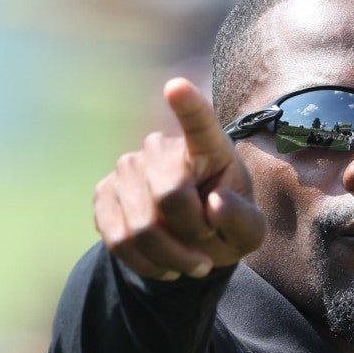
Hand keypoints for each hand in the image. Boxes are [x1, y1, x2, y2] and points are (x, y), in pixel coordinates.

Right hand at [94, 78, 265, 280]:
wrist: (192, 242)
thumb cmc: (226, 225)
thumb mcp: (250, 231)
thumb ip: (243, 220)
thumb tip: (215, 204)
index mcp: (208, 147)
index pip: (199, 123)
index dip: (188, 106)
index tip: (177, 87)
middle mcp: (161, 148)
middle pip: (169, 196)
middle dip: (193, 232)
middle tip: (207, 239)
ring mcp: (127, 168)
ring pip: (141, 226)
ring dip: (172, 256)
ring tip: (191, 260)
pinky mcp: (103, 194)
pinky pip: (118, 240)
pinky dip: (146, 263)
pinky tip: (165, 264)